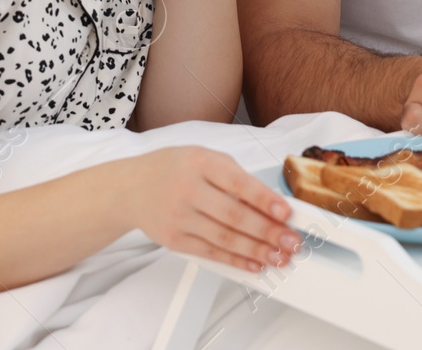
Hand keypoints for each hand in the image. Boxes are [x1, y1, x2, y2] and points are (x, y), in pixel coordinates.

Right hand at [128, 146, 301, 272]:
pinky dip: (235, 260)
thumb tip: (270, 202)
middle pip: (234, 216)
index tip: (286, 213)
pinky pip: (210, 253)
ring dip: (256, 251)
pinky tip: (253, 263)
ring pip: (224, 239)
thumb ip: (235, 176)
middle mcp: (188, 189)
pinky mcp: (174, 240)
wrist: (130, 188)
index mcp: (200, 163)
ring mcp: (179, 217)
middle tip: (291, 241)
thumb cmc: (174, 169)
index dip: (265, 200)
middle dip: (268, 231)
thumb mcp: (204, 158)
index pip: (238, 183)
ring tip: (278, 257)